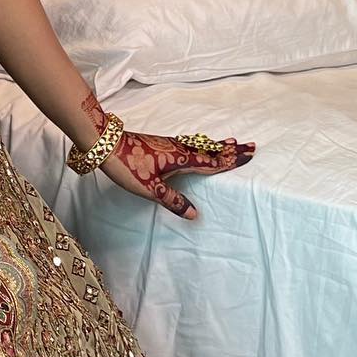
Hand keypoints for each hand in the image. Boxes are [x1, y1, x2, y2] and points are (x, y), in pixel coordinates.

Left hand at [99, 129, 254, 219]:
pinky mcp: (160, 144)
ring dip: (217, 146)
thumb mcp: (150, 189)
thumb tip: (194, 213)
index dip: (230, 160)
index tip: (249, 154)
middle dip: (229, 150)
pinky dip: (201, 144)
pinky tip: (197, 145)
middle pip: (210, 150)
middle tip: (250, 145)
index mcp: (181, 159)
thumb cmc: (127, 166)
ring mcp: (169, 145)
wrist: (105, 143)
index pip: (211, 161)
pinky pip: (189, 144)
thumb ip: (173, 200)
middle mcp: (179, 149)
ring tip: (230, 143)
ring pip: (200, 145)